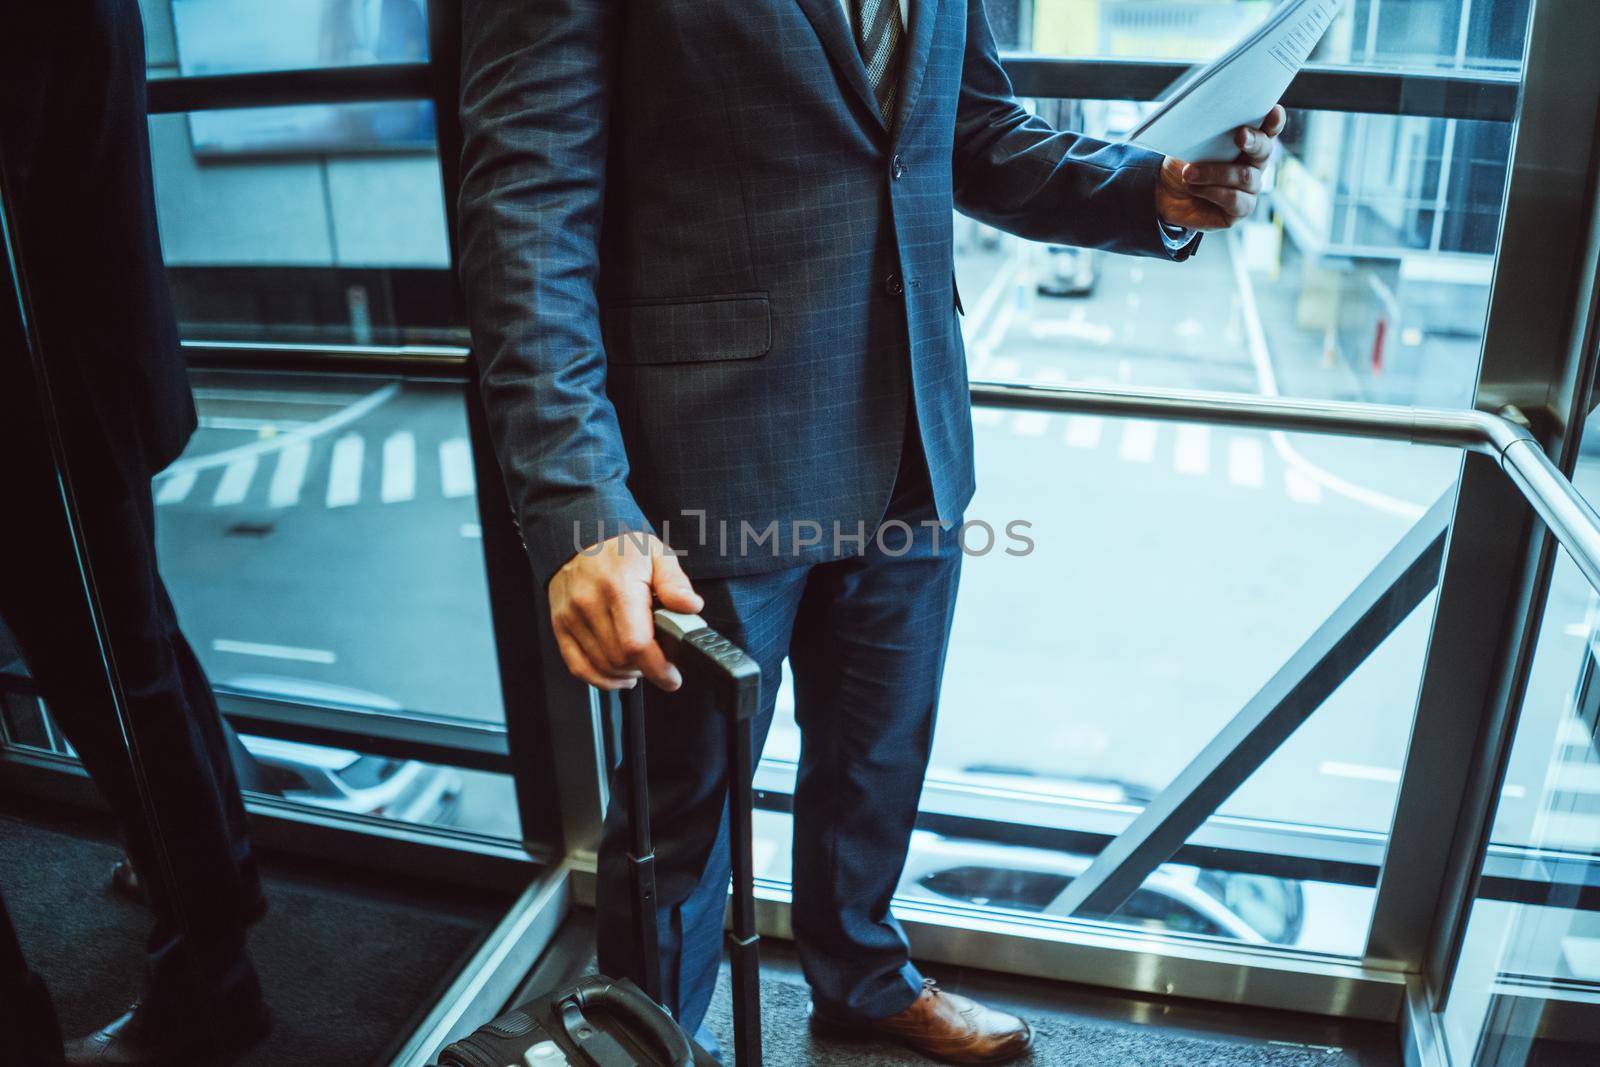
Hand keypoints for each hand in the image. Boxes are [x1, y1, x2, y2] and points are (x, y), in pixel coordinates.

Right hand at [549, 532, 703, 691]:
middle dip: (646, 669)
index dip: (657, 668)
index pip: (636, 644)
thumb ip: (675, 582)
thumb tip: (690, 606)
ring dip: (626, 673)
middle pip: (620, 659)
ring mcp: (571, 617)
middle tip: (660, 660)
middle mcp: (590, 603)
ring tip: (641, 662)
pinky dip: (601, 678)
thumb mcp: (657, 554)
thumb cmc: (621, 548)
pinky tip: (618, 674)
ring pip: (602, 666)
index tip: (672, 676)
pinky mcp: (560, 626)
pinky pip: (579, 667)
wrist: (579, 535)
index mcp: (619, 586)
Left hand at [1156, 105, 1286, 231]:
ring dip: (1215, 172)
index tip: (1273, 111)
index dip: (1274, 121)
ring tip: (1189, 173)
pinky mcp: (1239, 209)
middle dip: (1254, 141)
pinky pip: (1234, 199)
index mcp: (1247, 142)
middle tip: (1240, 136)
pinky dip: (1212, 191)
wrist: (1164, 194)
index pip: (1268, 129)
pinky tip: (1195, 188)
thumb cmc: (1182, 164)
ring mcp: (1249, 188)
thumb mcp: (1189, 144)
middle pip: (1264, 151)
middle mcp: (1254, 164)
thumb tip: (1207, 119)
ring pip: (1245, 176)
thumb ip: (1206, 132)